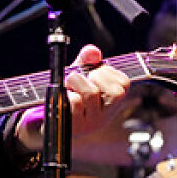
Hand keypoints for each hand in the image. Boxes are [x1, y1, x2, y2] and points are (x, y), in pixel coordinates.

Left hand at [13, 44, 129, 152]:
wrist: (52, 118)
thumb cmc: (70, 95)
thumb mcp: (80, 75)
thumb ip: (87, 61)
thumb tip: (92, 50)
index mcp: (112, 103)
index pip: (124, 84)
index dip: (107, 72)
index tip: (94, 72)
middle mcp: (105, 115)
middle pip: (115, 92)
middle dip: (96, 77)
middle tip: (82, 78)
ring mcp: (91, 123)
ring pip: (91, 93)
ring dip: (76, 82)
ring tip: (70, 85)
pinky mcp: (75, 126)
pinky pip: (73, 101)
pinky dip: (66, 93)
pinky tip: (64, 96)